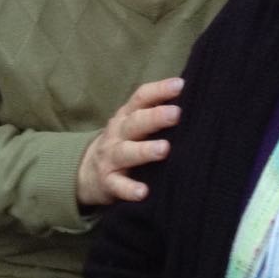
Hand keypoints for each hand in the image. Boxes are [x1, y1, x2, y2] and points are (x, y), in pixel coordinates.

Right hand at [76, 77, 183, 205]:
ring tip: (164, 149)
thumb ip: (156, 111)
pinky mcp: (107, 182)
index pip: (141, 98)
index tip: (180, 85)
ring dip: (145, 150)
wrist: (85, 172)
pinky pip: (118, 186)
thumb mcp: (134, 123)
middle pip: (135, 122)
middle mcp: (118, 133)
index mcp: (127, 116)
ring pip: (126, 152)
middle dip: (155, 117)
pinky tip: (143, 193)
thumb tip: (192, 98)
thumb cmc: (124, 142)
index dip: (159, 90)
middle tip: (176, 114)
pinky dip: (130, 189)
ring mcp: (110, 157)